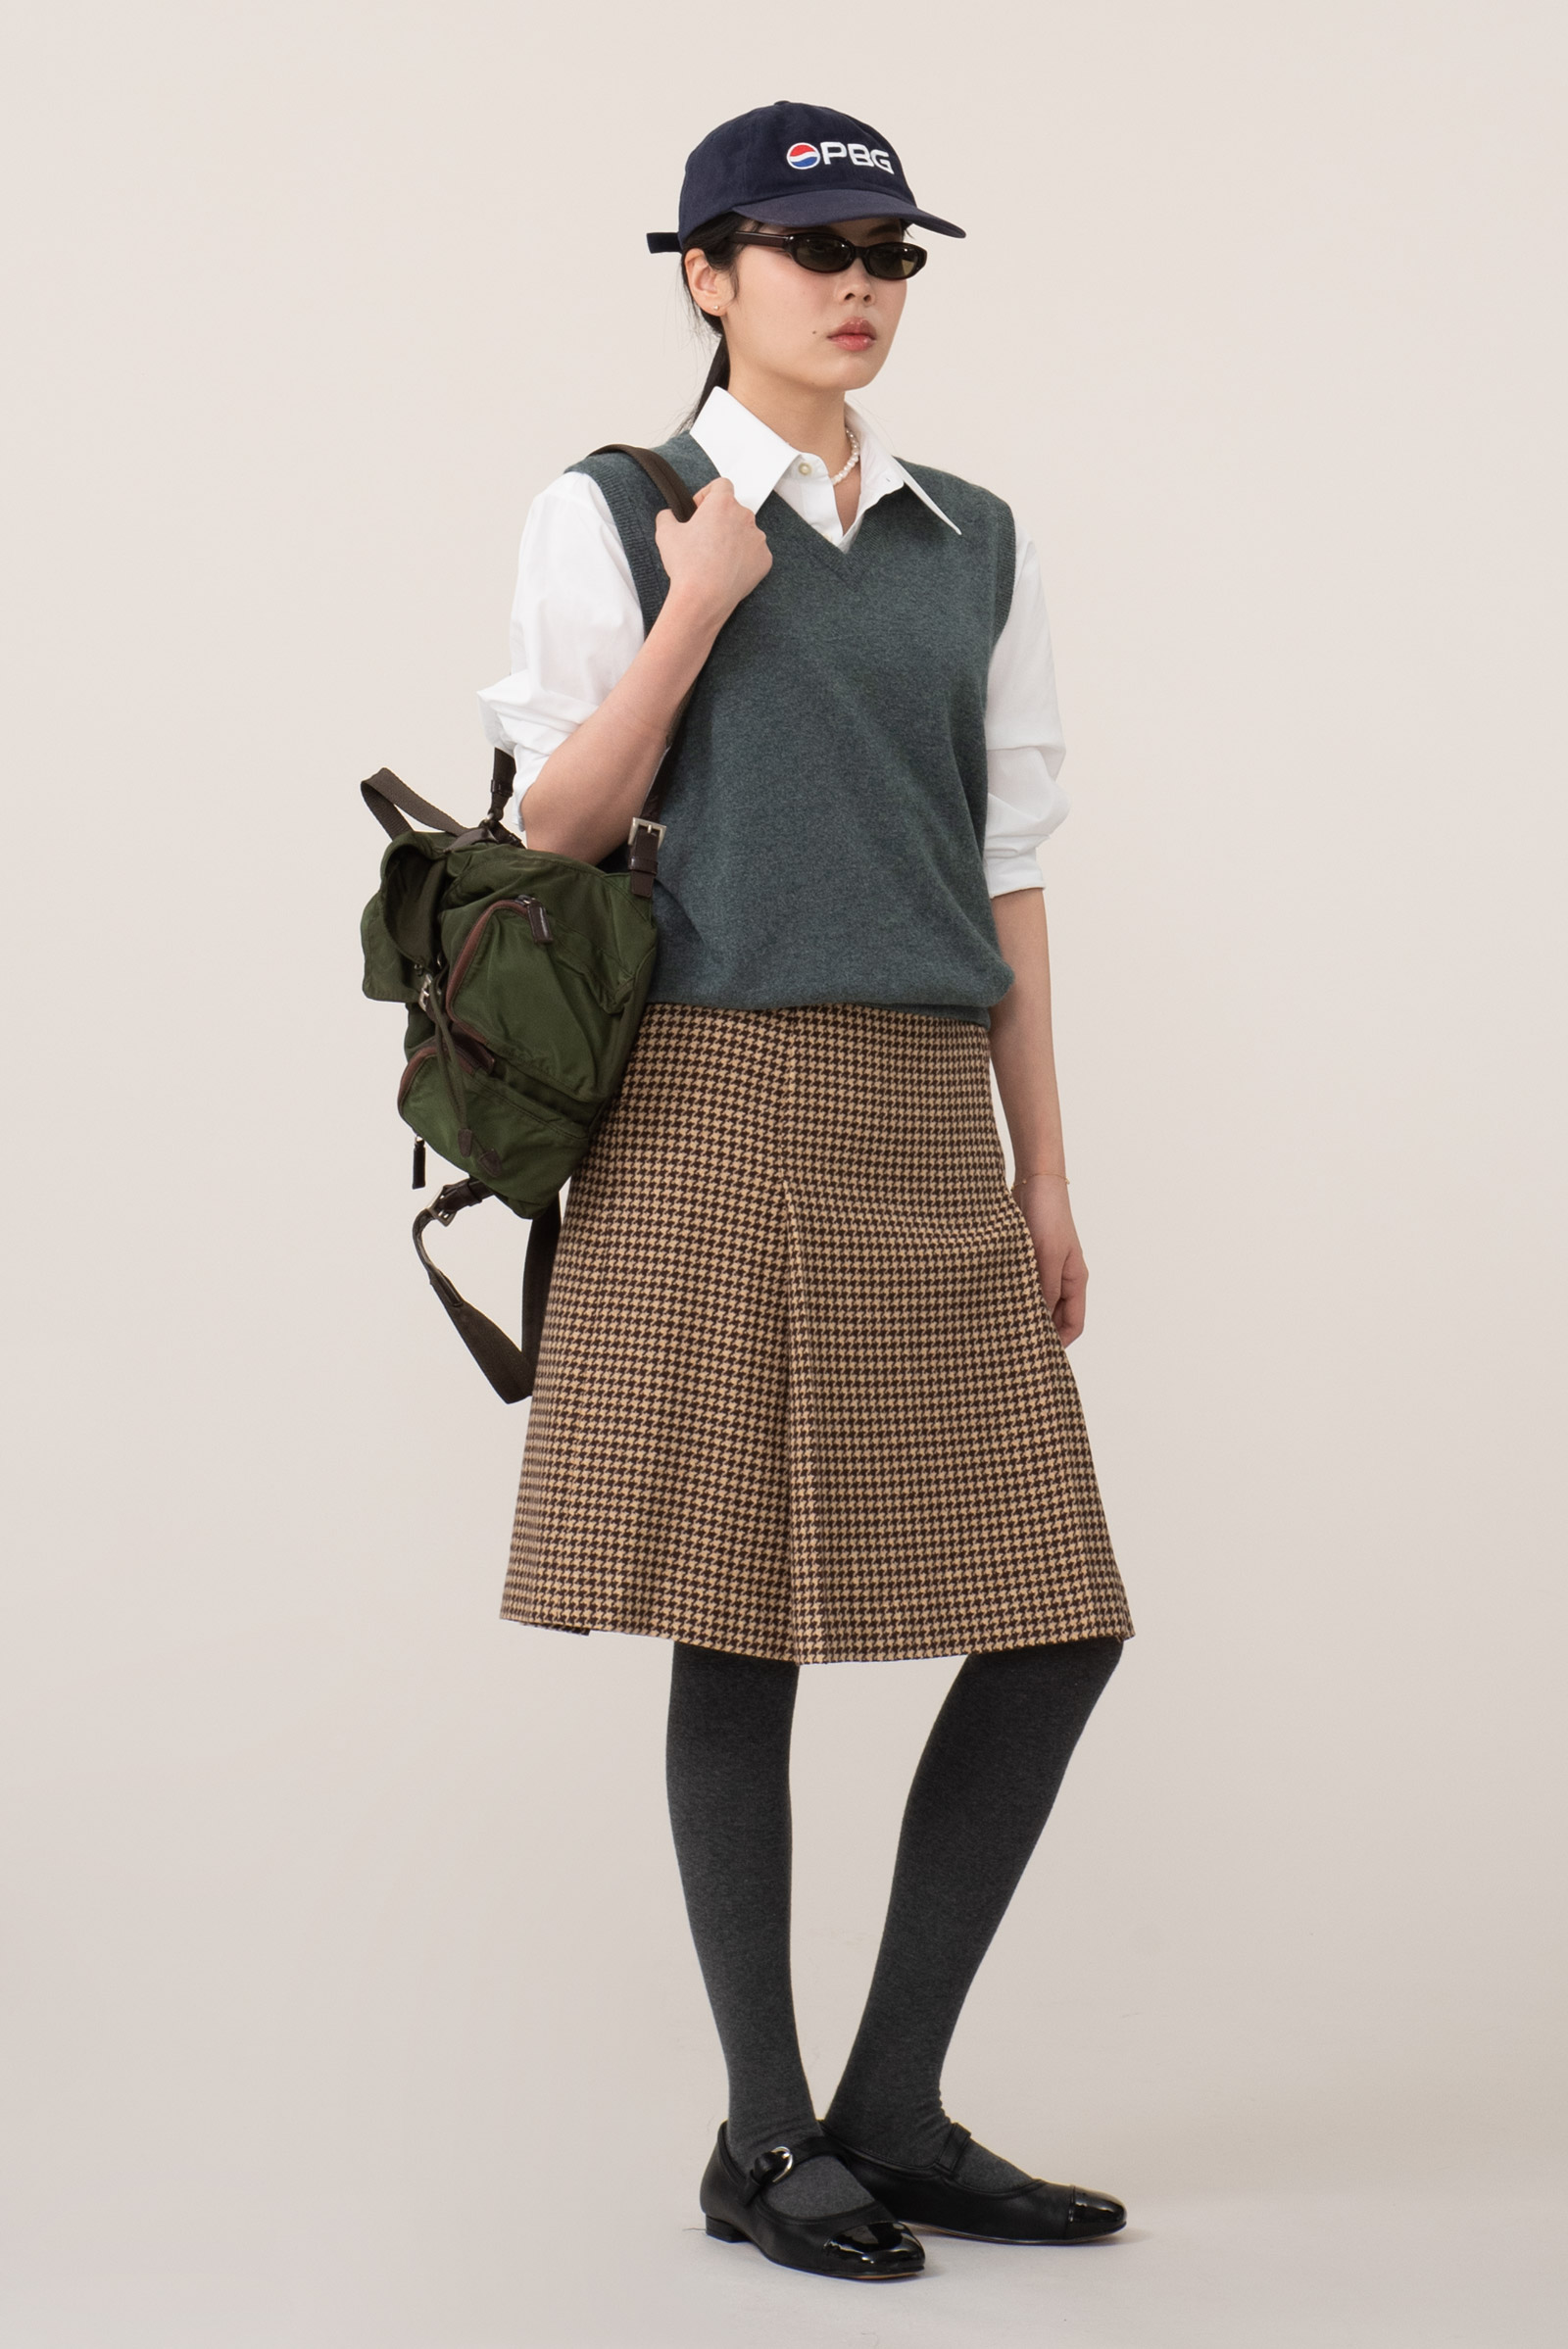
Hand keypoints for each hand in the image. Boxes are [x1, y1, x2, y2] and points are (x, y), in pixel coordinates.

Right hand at [654, 477, 771, 630]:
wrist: (704, 598)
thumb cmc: (687, 565)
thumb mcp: (665, 533)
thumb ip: (667, 516)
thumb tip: (669, 515)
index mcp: (723, 504)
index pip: (721, 485)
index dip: (708, 495)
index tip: (700, 510)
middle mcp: (745, 516)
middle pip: (733, 510)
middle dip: (720, 520)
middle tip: (704, 539)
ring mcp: (758, 539)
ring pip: (745, 532)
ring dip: (733, 539)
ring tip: (716, 558)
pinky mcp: (764, 559)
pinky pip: (754, 553)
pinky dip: (744, 558)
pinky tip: (728, 569)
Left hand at [1013, 1175, 1086, 1343]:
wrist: (1034, 1179)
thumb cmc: (1047, 1216)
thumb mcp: (1046, 1257)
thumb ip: (1043, 1291)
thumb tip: (1035, 1324)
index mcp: (1075, 1281)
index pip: (1073, 1325)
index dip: (1058, 1345)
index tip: (1035, 1358)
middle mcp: (1061, 1278)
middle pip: (1053, 1317)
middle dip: (1035, 1332)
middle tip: (1010, 1347)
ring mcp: (1043, 1268)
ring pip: (1033, 1302)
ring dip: (1019, 1313)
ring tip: (997, 1328)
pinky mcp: (1025, 1258)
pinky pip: (1019, 1285)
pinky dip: (1008, 1295)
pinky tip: (990, 1302)